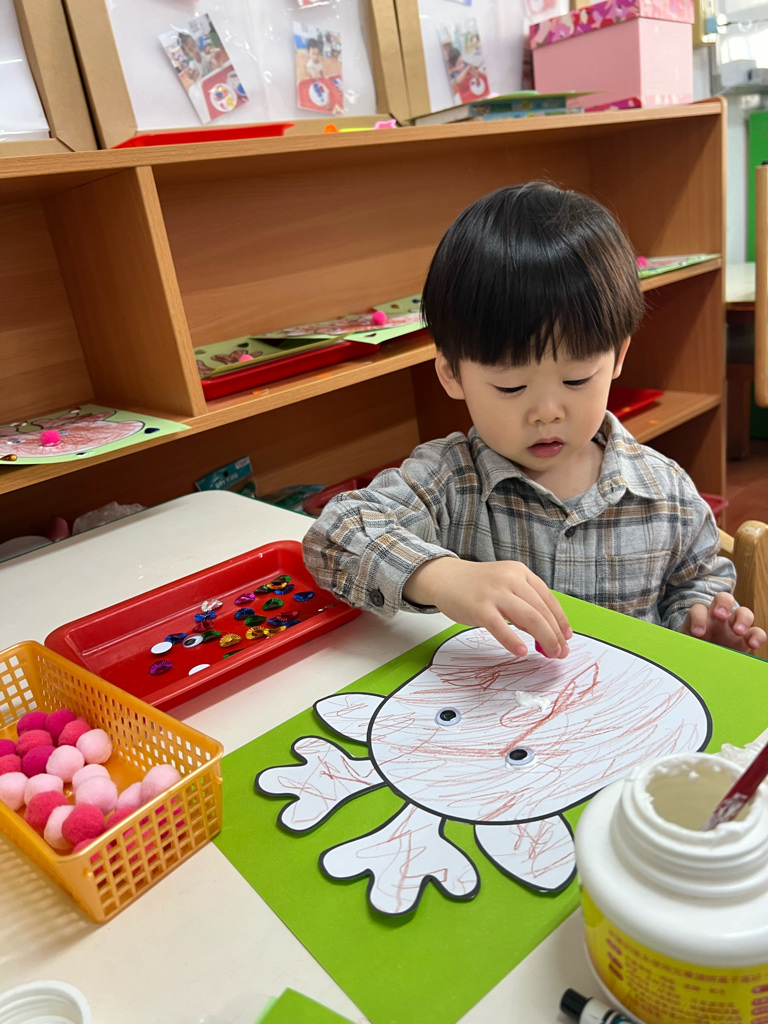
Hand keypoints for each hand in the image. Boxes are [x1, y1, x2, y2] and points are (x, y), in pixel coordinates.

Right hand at [403, 557, 571, 658]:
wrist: (445, 577)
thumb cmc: (477, 585)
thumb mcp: (505, 584)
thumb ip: (523, 603)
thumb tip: (544, 633)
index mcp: (520, 572)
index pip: (548, 598)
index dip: (560, 620)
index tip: (566, 637)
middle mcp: (511, 579)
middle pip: (541, 610)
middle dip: (555, 634)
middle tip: (561, 652)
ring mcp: (495, 593)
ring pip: (529, 618)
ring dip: (544, 639)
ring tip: (549, 654)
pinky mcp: (480, 608)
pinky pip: (501, 627)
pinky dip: (513, 641)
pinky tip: (522, 651)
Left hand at [678, 592, 765, 652]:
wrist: (703, 662)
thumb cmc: (692, 652)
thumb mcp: (684, 648)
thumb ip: (682, 647)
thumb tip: (675, 656)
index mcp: (700, 619)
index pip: (699, 610)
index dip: (698, 617)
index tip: (698, 633)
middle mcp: (718, 619)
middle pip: (723, 598)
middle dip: (723, 604)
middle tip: (720, 616)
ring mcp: (734, 627)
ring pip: (743, 612)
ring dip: (743, 618)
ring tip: (739, 630)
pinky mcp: (746, 639)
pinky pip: (757, 632)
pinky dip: (758, 636)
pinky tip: (753, 643)